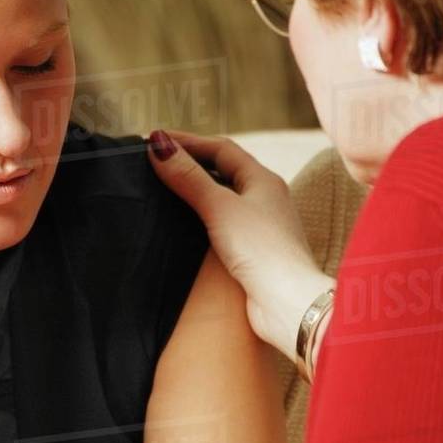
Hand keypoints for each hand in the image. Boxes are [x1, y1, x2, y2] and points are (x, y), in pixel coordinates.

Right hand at [147, 129, 333, 360]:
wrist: (288, 303)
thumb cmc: (261, 251)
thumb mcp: (219, 208)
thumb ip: (189, 177)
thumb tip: (159, 145)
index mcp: (263, 180)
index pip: (221, 148)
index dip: (188, 141)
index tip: (155, 140)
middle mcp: (265, 198)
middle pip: (224, 169)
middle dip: (191, 161)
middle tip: (157, 160)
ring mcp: (261, 225)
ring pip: (224, 196)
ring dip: (196, 188)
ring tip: (165, 187)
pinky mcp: (253, 250)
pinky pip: (223, 222)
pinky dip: (201, 215)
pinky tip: (185, 224)